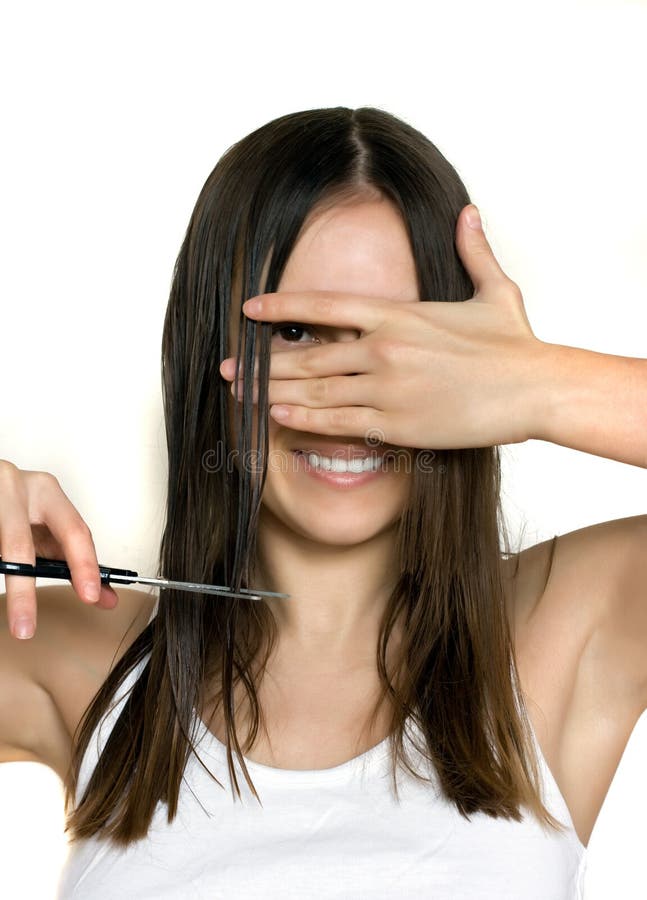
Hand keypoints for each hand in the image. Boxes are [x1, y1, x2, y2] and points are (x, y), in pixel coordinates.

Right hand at [0, 461, 117, 639]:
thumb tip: (104, 596)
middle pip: (21, 546)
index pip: (75, 531)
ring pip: (2, 547)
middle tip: (26, 627)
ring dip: (8, 583)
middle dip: (24, 592)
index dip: (85, 565)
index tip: (91, 595)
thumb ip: (71, 557)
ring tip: (13, 616)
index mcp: (47, 491)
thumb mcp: (47, 526)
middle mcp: (17, 486)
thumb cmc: (19, 507)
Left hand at [219, 205, 549, 450]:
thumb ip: (472, 250)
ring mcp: (388, 389)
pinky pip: (339, 423)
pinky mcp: (398, 425)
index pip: (325, 305)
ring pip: (316, 391)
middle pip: (309, 356)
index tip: (250, 308)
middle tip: (225, 364)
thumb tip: (470, 212)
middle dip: (261, 361)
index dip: (282, 306)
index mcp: (398, 315)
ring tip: (239, 393)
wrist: (536, 389)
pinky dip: (304, 420)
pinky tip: (277, 417)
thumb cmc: (515, 344)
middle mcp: (384, 349)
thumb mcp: (495, 290)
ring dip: (272, 392)